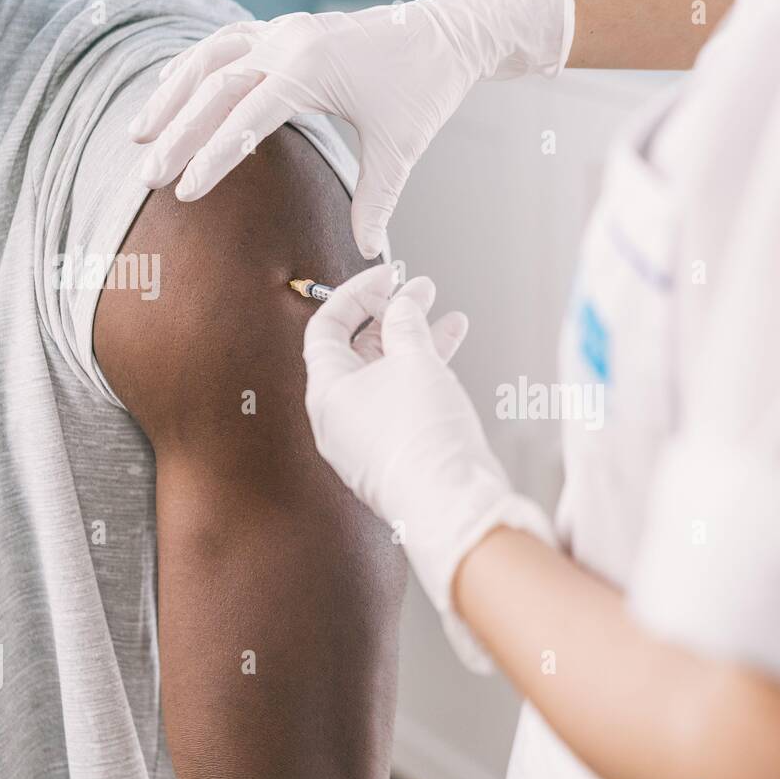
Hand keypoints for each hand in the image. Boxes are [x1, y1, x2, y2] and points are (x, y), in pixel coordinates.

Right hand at [129, 0, 574, 258]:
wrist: (444, 35)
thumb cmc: (424, 86)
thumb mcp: (401, 148)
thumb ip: (377, 200)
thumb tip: (368, 251)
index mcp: (311, 69)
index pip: (245, 118)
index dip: (212, 158)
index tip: (184, 191)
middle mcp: (288, 43)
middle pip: (214, 88)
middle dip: (178, 134)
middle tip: (149, 176)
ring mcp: (283, 31)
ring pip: (209, 59)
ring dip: (172, 96)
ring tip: (138, 134)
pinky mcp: (286, 30)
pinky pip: (225, 44)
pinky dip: (194, 67)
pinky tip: (172, 91)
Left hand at [303, 265, 553, 669]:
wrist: (452, 503)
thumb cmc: (424, 436)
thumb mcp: (415, 361)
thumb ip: (406, 323)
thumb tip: (403, 303)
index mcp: (326, 393)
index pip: (326, 328)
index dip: (356, 294)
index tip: (389, 276)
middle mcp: (338, 418)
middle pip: (356, 352)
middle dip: (390, 317)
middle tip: (419, 291)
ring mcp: (365, 440)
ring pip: (385, 377)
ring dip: (414, 343)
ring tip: (447, 317)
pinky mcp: (395, 456)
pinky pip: (401, 403)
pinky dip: (423, 375)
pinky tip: (453, 355)